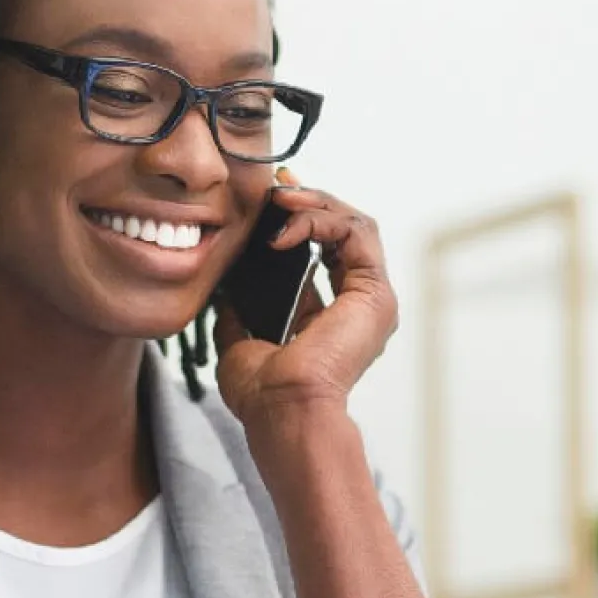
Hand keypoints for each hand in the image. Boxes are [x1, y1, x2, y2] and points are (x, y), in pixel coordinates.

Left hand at [215, 173, 396, 430]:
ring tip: (281, 199)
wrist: (281, 411)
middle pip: (342, 232)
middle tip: (276, 187)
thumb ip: (238, 314)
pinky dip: (321, 219)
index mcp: (331, 319)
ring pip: (354, 225)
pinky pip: (355, 234)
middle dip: (309, 202)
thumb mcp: (239, 343)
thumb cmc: (263, 394)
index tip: (269, 202)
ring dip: (316, 204)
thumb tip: (223, 291)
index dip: (298, 221)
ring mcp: (371, 300)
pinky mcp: (374, 293)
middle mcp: (358, 306)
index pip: (323, 252)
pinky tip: (285, 228)